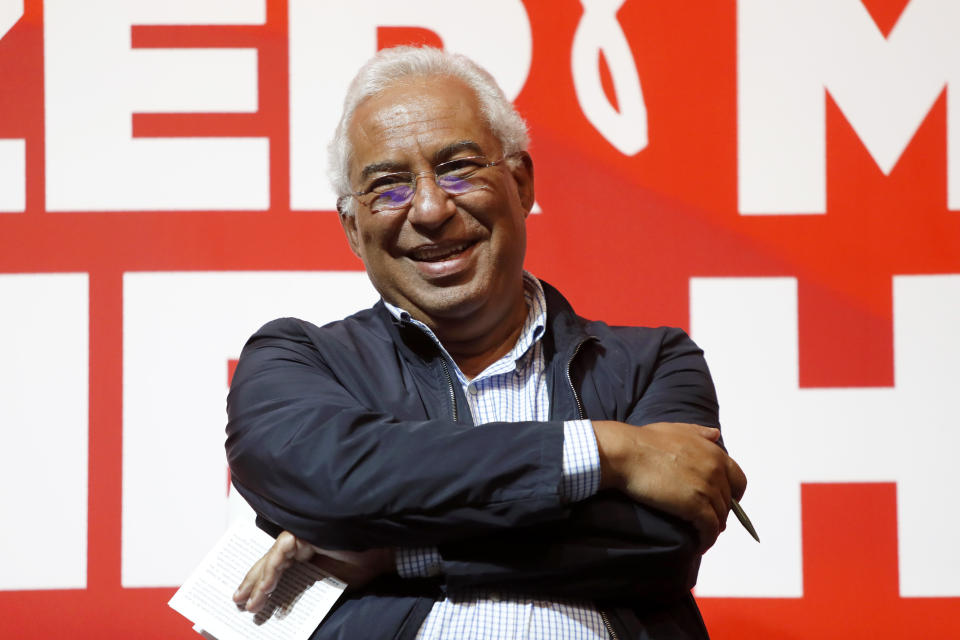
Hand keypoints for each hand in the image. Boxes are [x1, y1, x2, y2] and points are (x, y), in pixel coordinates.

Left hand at [232, 530, 395, 612]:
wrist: (382, 553)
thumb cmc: (362, 565)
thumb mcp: (328, 585)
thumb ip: (307, 590)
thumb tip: (286, 607)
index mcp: (306, 552)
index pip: (278, 568)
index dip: (262, 585)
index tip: (249, 603)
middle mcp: (301, 541)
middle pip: (270, 562)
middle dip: (253, 583)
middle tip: (239, 601)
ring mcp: (303, 534)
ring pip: (273, 557)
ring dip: (261, 580)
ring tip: (253, 600)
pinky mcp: (306, 531)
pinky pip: (282, 550)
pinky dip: (272, 568)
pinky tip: (265, 586)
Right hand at [593, 421, 746, 551]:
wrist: (627, 453)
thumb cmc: (645, 441)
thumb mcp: (677, 429)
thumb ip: (699, 433)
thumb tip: (715, 434)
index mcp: (714, 453)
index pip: (739, 480)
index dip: (734, 495)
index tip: (725, 503)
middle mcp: (716, 470)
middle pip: (728, 502)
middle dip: (720, 513)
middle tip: (707, 522)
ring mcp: (707, 488)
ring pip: (720, 517)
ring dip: (713, 529)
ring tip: (702, 535)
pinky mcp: (695, 506)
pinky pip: (710, 530)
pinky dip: (707, 540)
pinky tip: (700, 546)